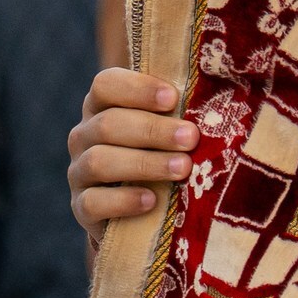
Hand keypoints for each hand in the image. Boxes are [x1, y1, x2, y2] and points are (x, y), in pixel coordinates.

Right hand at [68, 69, 197, 230]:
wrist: (140, 212)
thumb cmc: (162, 157)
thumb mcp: (168, 132)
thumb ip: (181, 114)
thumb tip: (218, 101)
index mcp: (102, 107)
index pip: (106, 85)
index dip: (137, 89)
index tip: (172, 98)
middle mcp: (85, 136)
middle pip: (108, 124)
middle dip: (153, 130)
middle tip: (191, 137)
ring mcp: (79, 173)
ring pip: (99, 161)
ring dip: (144, 163)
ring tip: (182, 168)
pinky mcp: (82, 208)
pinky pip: (93, 202)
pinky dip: (123, 201)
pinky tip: (151, 201)